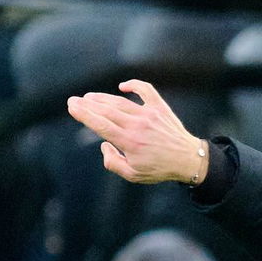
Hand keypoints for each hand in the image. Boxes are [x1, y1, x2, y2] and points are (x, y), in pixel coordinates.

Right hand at [66, 80, 206, 185]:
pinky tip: (122, 86)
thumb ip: (113, 163)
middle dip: (87, 104)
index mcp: (129, 142)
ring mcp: (149, 115)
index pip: (100, 124)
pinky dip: (134, 85)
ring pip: (120, 101)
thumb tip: (104, 145)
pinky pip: (146, 90)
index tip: (72, 107)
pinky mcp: (160, 108)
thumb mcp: (133, 175)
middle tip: (74, 100)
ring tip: (90, 97)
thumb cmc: (160, 169)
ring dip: (102, 98)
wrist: (189, 160)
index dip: (83, 114)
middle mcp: (137, 125)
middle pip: (106, 110)